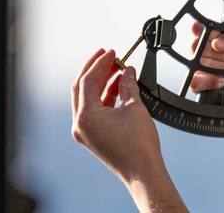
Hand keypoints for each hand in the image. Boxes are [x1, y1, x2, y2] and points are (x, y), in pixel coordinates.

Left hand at [71, 49, 161, 181]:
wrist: (143, 171)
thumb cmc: (139, 145)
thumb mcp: (135, 107)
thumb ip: (128, 85)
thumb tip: (127, 71)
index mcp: (86, 116)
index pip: (88, 80)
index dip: (100, 63)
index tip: (112, 52)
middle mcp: (80, 124)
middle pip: (82, 88)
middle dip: (95, 69)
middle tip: (108, 55)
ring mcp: (85, 131)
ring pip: (88, 98)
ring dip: (101, 82)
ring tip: (117, 69)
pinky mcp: (94, 135)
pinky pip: (95, 110)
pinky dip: (105, 96)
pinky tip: (119, 87)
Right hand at [188, 21, 223, 104]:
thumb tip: (217, 42)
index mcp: (220, 39)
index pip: (203, 30)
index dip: (200, 29)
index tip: (201, 29)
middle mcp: (210, 53)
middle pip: (198, 45)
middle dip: (218, 51)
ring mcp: (205, 69)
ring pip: (196, 62)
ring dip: (217, 66)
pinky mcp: (203, 86)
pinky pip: (195, 81)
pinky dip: (209, 80)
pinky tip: (223, 80)